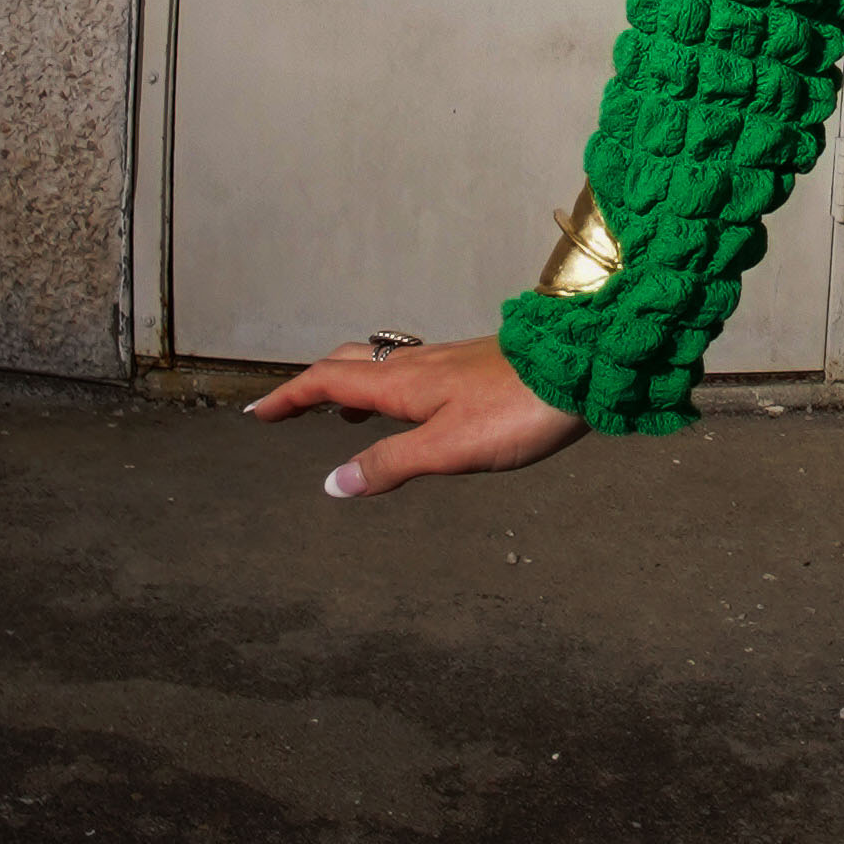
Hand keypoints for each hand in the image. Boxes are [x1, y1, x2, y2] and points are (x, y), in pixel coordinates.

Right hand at [244, 336, 584, 499]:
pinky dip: (391, 386)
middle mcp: (420, 363)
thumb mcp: (447, 449)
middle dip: (314, 385)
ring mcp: (450, 361)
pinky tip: (416, 408)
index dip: (290, 397)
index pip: (328, 381)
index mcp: (402, 381)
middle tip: (291, 409)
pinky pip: (415, 371)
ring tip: (345, 412)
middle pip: (351, 363)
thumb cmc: (517, 409)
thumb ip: (390, 464)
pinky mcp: (477, 367)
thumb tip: (333, 483)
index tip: (258, 413)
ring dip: (354, 384)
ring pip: (385, 365)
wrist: (584, 367)